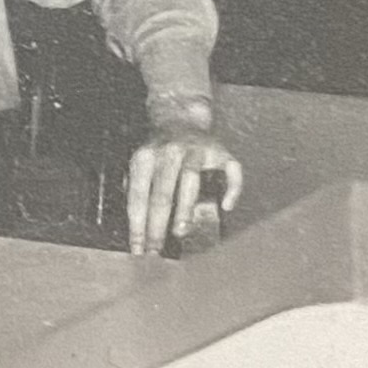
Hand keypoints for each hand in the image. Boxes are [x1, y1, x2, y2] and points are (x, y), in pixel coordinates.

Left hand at [126, 123, 244, 255]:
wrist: (179, 118)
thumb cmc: (158, 150)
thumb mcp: (139, 163)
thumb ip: (135, 189)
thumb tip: (137, 224)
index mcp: (145, 156)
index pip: (139, 196)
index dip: (138, 224)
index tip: (138, 248)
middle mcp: (170, 151)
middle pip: (161, 192)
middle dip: (157, 225)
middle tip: (156, 249)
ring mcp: (196, 150)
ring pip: (189, 181)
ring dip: (184, 209)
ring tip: (180, 231)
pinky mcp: (219, 150)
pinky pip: (230, 170)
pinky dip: (231, 188)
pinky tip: (226, 205)